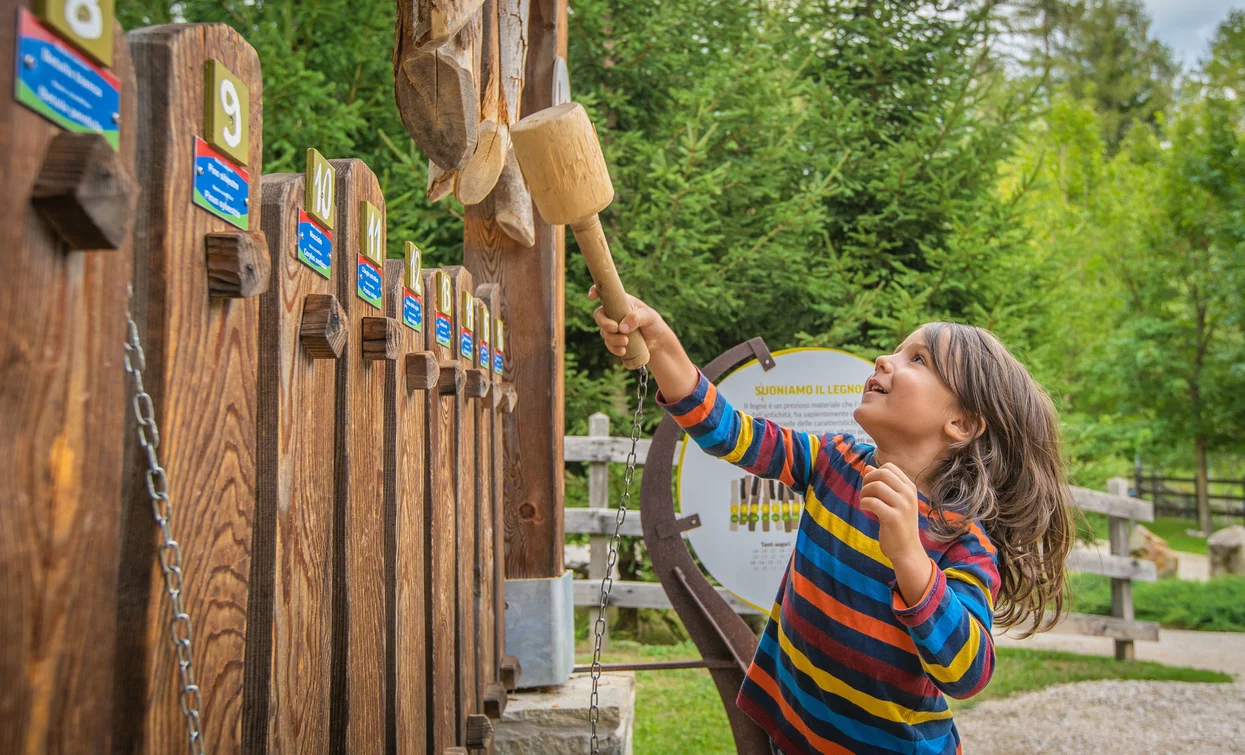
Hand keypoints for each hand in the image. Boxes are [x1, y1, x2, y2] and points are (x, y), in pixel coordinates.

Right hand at [590, 285, 669, 357]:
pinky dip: (614, 348)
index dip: (595, 291)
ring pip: (604, 332)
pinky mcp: (614, 340)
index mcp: (621, 301)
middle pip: (599, 315)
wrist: (657, 343)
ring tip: (626, 342)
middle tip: (615, 329)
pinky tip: (623, 351)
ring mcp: (613, 327)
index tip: (592, 297)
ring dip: (612, 338)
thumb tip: (622, 327)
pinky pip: (608, 344)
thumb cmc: (653, 323)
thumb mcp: (649, 317)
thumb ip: (636, 318)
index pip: (605, 293)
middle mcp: (613, 313)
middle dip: (604, 323)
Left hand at [860, 464, 932, 605]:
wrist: (907, 550)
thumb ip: (882, 484)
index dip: (874, 473)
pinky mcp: (894, 518)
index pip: (889, 467)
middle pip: (882, 473)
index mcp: (910, 487)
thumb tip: (867, 467)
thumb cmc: (897, 524)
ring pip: (876, 486)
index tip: (871, 487)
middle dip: (867, 480)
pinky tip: (865, 509)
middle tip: (865, 494)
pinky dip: (864, 503)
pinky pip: (873, 502)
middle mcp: (909, 494)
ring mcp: (903, 506)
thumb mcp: (892, 501)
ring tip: (864, 502)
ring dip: (864, 493)